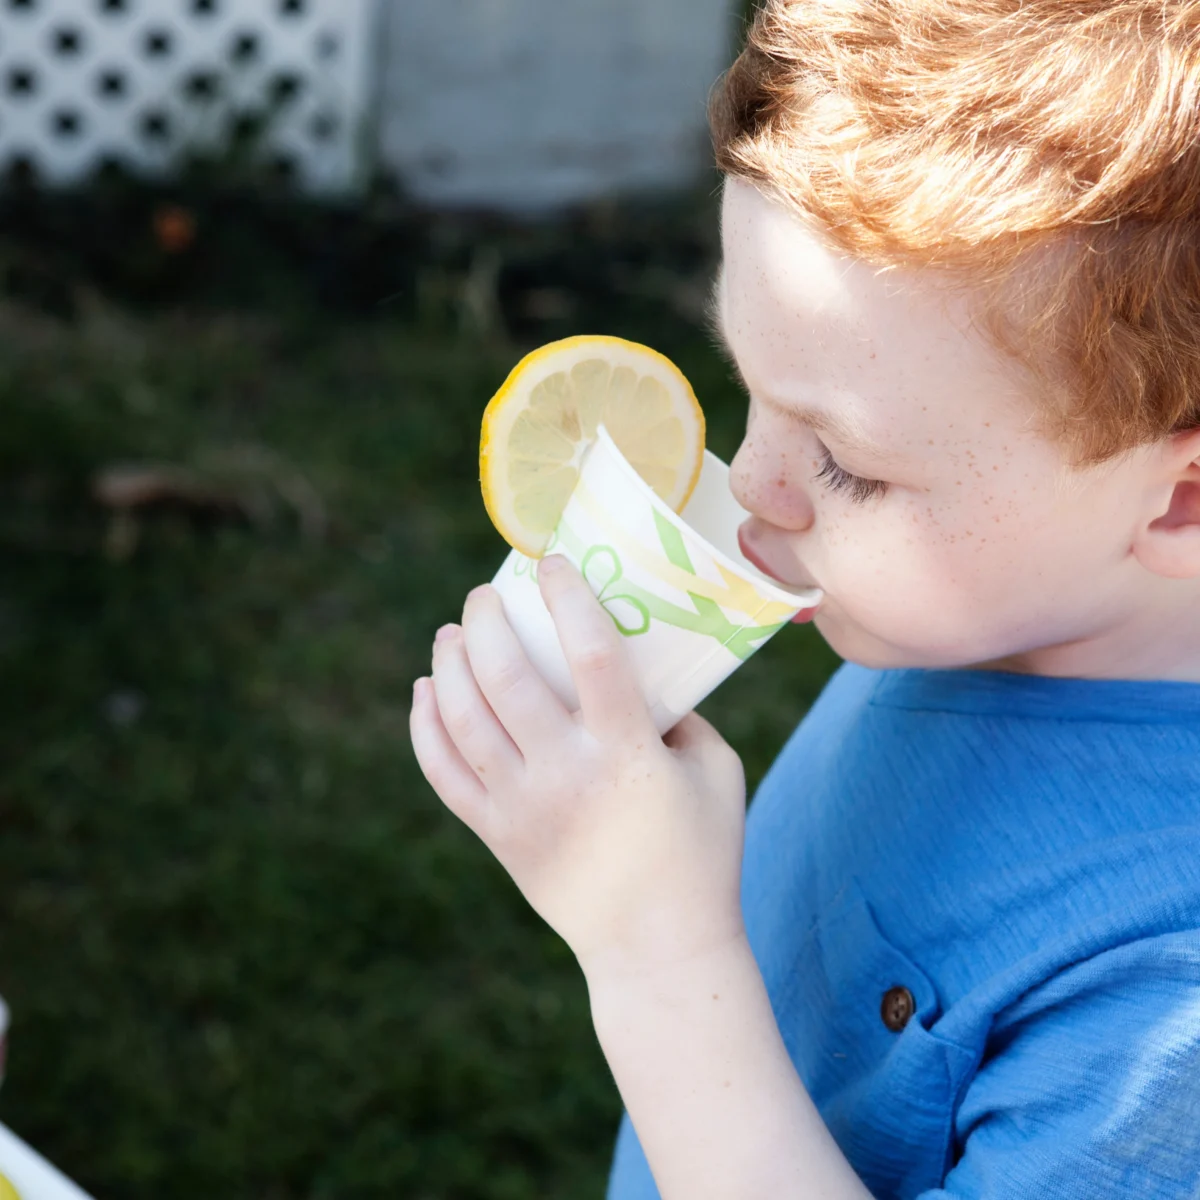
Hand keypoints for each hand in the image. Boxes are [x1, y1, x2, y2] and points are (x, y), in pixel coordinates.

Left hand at [408, 554, 748, 979]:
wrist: (657, 949)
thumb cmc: (700, 853)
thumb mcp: (717, 770)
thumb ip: (682, 716)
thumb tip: (638, 672)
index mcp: (627, 753)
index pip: (589, 652)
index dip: (566, 597)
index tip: (551, 563)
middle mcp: (565, 774)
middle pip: (507, 675)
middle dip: (486, 621)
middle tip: (483, 596)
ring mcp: (522, 806)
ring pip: (463, 717)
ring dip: (449, 663)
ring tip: (450, 632)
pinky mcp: (496, 834)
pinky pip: (443, 771)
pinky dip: (425, 725)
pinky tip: (425, 691)